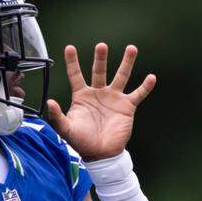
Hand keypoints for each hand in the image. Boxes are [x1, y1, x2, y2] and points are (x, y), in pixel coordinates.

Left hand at [46, 43, 155, 161]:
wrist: (101, 154)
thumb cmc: (82, 141)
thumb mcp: (66, 129)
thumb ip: (57, 116)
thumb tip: (49, 102)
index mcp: (82, 96)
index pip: (76, 75)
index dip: (72, 62)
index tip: (70, 48)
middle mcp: (98, 93)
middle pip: (100, 71)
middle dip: (101, 58)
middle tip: (101, 46)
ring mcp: (114, 98)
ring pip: (121, 76)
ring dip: (127, 62)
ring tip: (131, 48)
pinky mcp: (127, 107)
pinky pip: (138, 94)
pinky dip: (145, 87)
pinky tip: (152, 78)